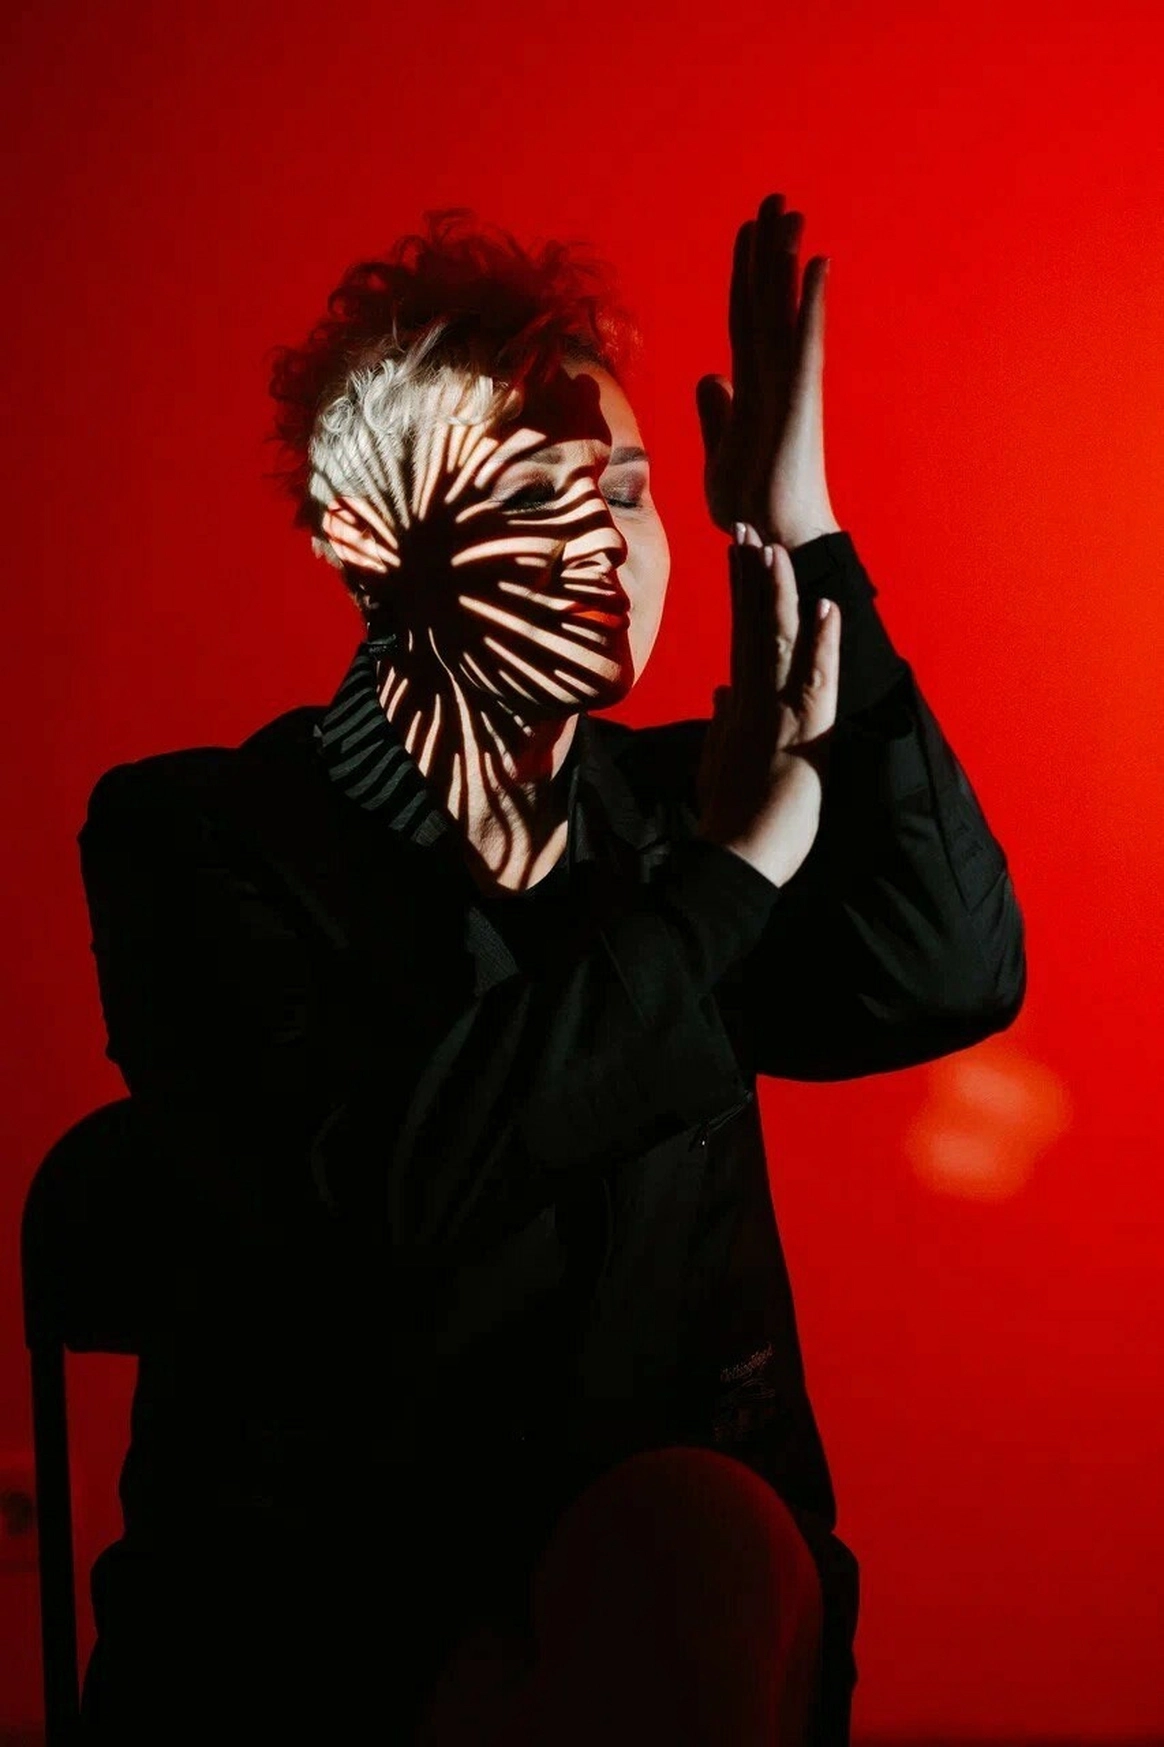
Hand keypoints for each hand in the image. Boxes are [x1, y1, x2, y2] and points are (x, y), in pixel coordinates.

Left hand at [695, 193, 839, 550]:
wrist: (770, 539)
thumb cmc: (750, 505)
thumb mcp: (720, 453)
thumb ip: (716, 414)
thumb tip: (712, 376)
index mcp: (750, 388)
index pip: (743, 319)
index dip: (743, 275)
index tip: (747, 232)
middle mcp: (771, 378)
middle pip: (765, 301)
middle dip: (767, 250)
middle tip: (774, 197)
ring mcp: (787, 387)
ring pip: (782, 311)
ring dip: (786, 260)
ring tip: (791, 212)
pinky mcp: (799, 402)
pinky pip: (804, 342)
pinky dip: (809, 303)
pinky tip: (816, 263)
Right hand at [695, 524, 840, 888]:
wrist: (734, 859)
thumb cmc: (729, 822)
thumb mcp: (718, 763)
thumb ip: (721, 724)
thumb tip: (721, 691)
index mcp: (736, 707)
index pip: (740, 638)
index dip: (741, 595)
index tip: (738, 557)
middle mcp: (750, 701)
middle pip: (752, 626)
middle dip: (750, 576)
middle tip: (744, 530)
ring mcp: (773, 714)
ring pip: (777, 641)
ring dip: (777, 593)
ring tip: (772, 548)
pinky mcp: (798, 735)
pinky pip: (814, 679)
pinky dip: (821, 643)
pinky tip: (824, 607)